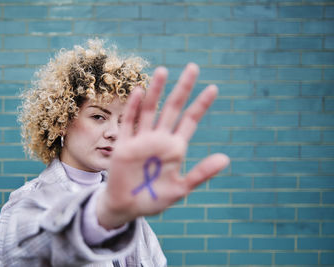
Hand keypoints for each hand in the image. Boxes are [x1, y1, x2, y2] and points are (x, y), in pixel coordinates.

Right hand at [97, 63, 229, 228]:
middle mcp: (160, 138)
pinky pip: (129, 122)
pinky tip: (140, 92)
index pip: (190, 120)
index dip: (201, 104)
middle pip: (172, 108)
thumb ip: (201, 173)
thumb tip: (226, 159)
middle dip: (183, 89)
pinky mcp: (125, 145)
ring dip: (156, 91)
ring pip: (150, 110)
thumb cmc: (155, 199)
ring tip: (163, 70)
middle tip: (194, 67)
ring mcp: (142, 139)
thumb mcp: (181, 188)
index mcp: (175, 147)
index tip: (213, 88)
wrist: (127, 206)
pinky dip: (134, 107)